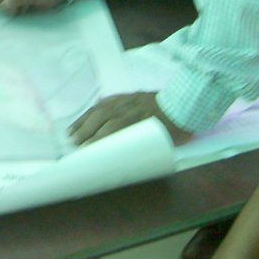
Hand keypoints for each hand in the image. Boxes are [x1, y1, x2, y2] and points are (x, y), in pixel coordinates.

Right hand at [69, 92, 191, 145]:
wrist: (186, 103)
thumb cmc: (178, 127)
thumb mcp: (165, 142)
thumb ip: (148, 149)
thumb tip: (133, 163)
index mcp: (137, 121)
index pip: (111, 129)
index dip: (96, 139)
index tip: (84, 150)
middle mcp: (127, 109)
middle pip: (101, 118)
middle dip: (84, 131)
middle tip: (73, 143)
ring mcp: (126, 100)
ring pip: (100, 109)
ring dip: (84, 120)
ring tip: (72, 131)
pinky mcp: (128, 95)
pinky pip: (108, 100)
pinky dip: (96, 107)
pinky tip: (88, 113)